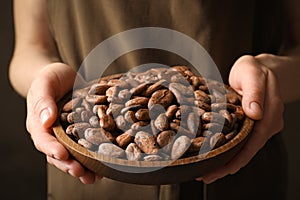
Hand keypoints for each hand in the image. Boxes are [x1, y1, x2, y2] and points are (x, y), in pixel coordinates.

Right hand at [26, 62, 99, 183]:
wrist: (62, 77)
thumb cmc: (50, 79)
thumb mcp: (45, 84)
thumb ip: (44, 101)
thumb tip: (46, 120)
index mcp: (39, 124)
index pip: (43, 140)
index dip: (52, 149)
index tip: (63, 155)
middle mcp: (53, 134)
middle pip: (58, 155)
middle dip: (69, 165)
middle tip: (81, 172)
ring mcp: (67, 135)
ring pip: (73, 156)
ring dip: (83, 167)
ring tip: (94, 177)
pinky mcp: (81, 133)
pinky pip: (86, 147)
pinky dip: (94, 157)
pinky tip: (105, 165)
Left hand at [196, 55, 283, 182]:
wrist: (260, 68)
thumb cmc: (254, 69)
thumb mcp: (252, 73)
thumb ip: (254, 92)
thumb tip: (255, 113)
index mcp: (270, 112)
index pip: (255, 140)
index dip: (239, 157)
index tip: (223, 168)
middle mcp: (267, 122)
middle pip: (249, 149)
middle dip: (229, 164)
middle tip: (207, 175)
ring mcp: (261, 124)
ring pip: (245, 147)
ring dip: (228, 161)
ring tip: (208, 172)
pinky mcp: (252, 124)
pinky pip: (242, 140)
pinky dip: (230, 150)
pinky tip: (217, 157)